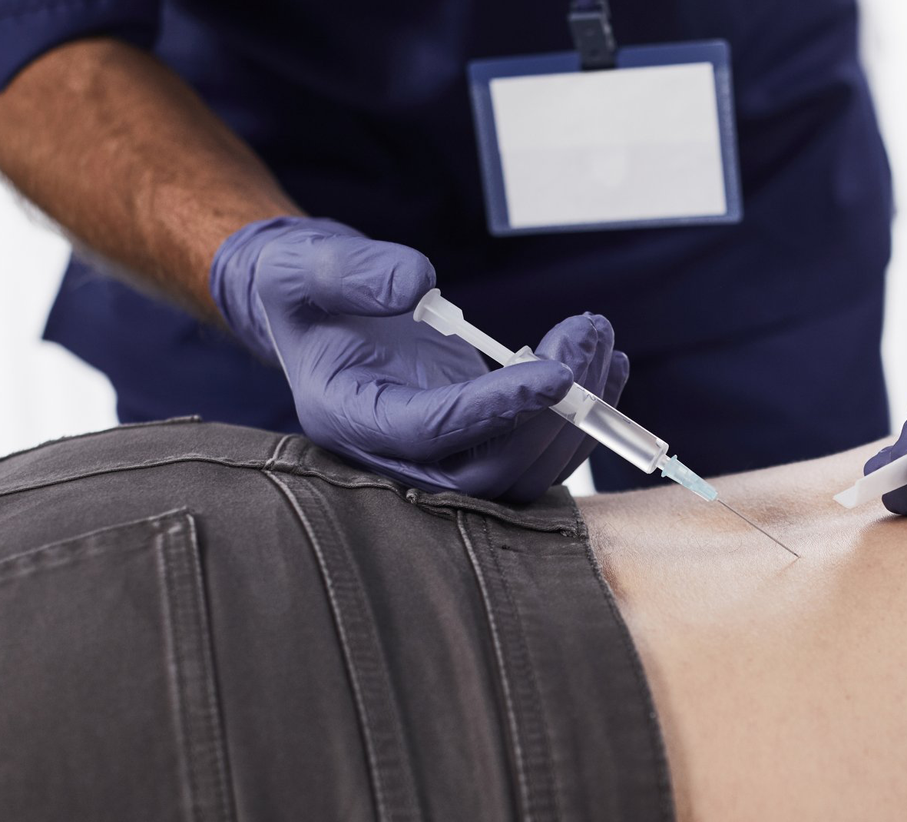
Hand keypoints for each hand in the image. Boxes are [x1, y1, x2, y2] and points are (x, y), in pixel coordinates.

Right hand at [210, 216, 626, 499]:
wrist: (316, 310)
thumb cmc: (303, 290)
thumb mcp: (302, 266)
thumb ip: (349, 272)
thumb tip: (417, 282)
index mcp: (349, 417)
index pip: (432, 433)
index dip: (497, 409)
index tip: (554, 372)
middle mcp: (397, 453)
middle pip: (490, 472)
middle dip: (552, 412)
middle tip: (587, 336)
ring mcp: (441, 455)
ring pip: (524, 472)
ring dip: (578, 414)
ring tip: (598, 338)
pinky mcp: (476, 443)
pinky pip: (537, 453)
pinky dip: (581, 417)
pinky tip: (604, 364)